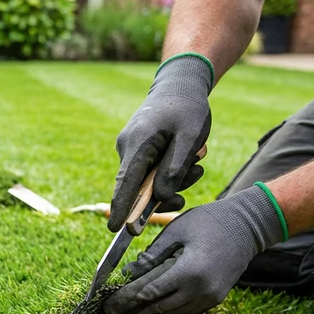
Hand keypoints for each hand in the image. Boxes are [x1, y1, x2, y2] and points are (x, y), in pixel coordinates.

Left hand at [104, 184, 285, 313]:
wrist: (248, 226)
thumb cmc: (209, 222)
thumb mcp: (176, 231)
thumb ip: (153, 254)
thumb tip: (130, 272)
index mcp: (189, 272)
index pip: (150, 292)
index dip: (127, 299)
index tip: (107, 306)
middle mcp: (201, 290)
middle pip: (159, 306)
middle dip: (135, 308)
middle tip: (111, 310)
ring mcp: (211, 297)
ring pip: (173, 311)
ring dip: (152, 309)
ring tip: (129, 308)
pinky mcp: (216, 298)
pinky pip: (187, 309)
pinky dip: (170, 307)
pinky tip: (154, 303)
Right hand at [110, 55, 212, 231]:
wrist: (180, 84)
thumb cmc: (187, 107)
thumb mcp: (190, 136)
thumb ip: (176, 167)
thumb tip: (161, 196)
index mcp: (137, 144)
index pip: (126, 183)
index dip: (121, 207)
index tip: (116, 229)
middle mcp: (127, 148)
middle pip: (140, 186)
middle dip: (166, 192)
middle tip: (194, 181)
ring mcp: (131, 149)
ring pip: (148, 180)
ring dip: (173, 180)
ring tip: (198, 164)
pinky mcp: (139, 150)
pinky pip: (151, 171)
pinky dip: (169, 172)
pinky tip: (190, 161)